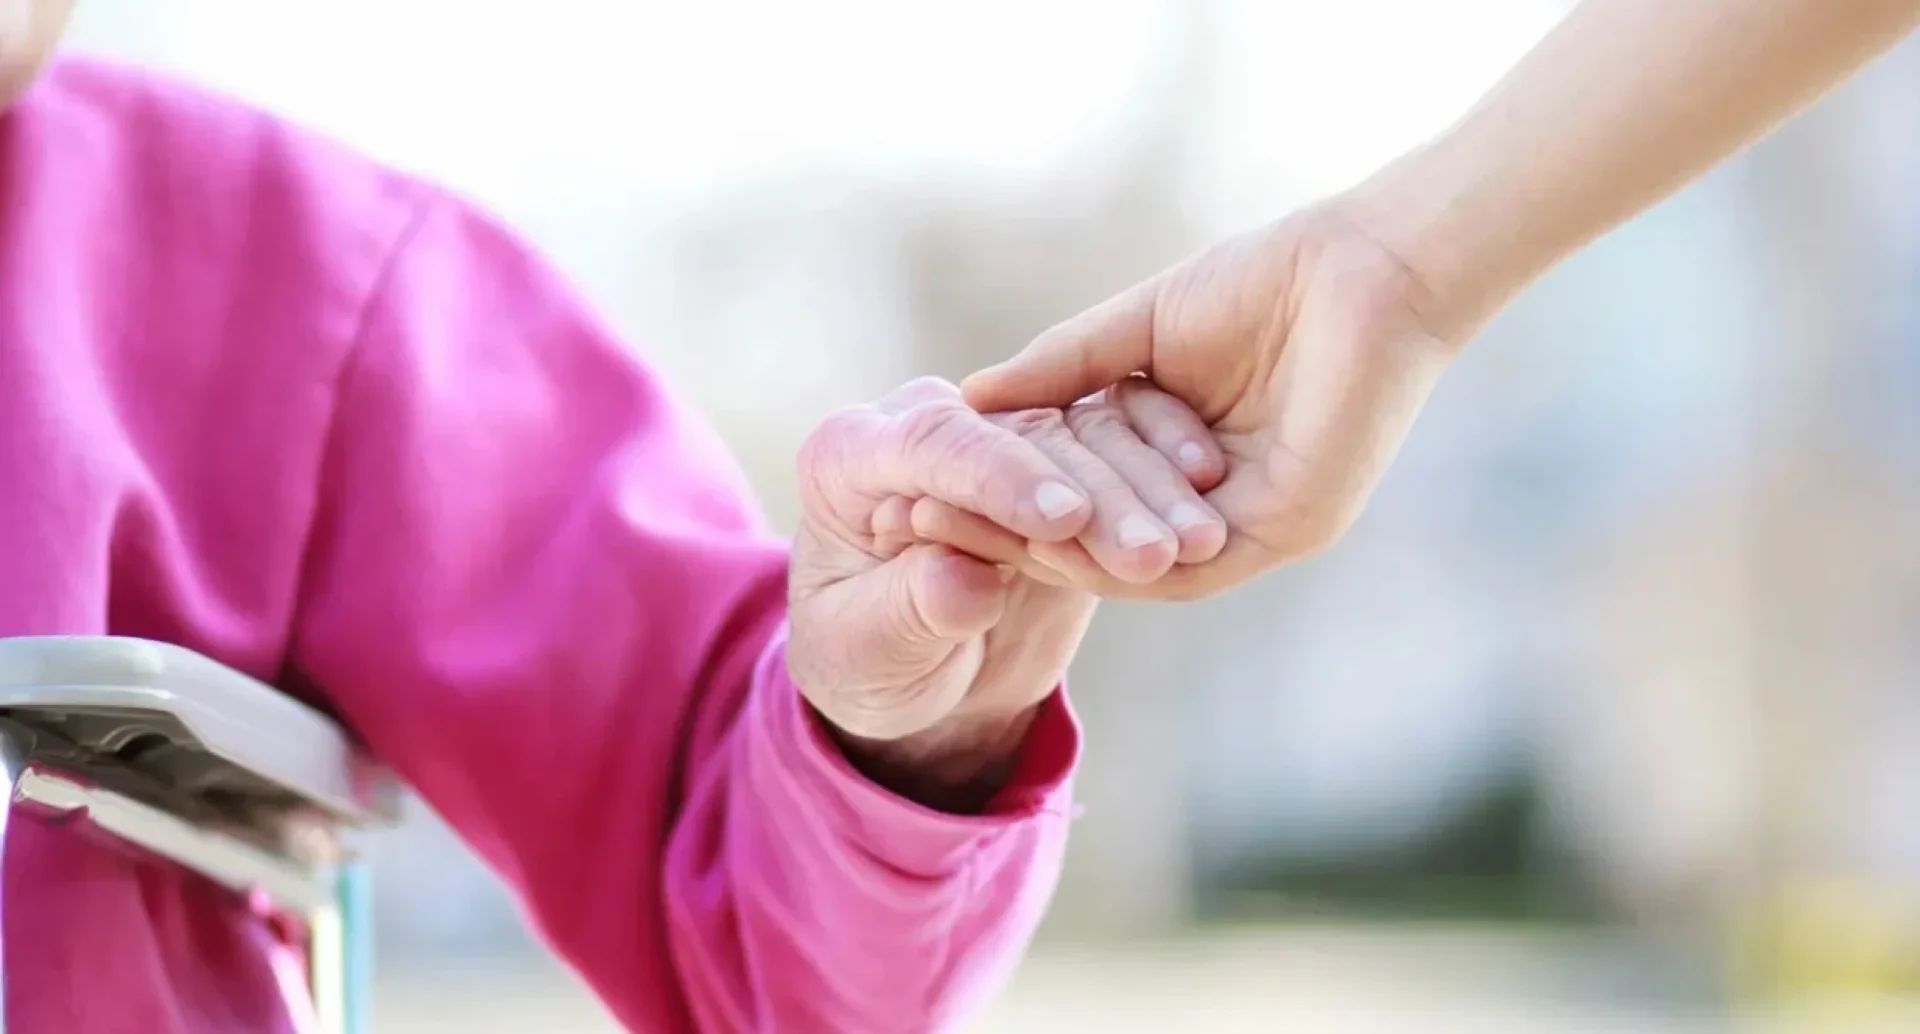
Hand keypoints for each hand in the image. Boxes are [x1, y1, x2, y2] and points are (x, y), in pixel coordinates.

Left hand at [786, 377, 1222, 809]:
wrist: (901, 674)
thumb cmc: (863, 662)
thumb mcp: (868, 651)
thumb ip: (910, 610)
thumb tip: (962, 583)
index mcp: (854, 453)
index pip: (935, 444)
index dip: (1003, 480)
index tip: (1064, 520)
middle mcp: (930, 427)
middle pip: (1025, 439)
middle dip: (1096, 494)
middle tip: (1156, 552)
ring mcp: (1002, 441)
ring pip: (1087, 442)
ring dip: (1148, 493)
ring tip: (1201, 547)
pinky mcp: (1061, 467)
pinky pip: (1122, 461)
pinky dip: (1167, 486)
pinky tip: (1210, 521)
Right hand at [959, 204, 1457, 599]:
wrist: (1362, 265)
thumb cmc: (1263, 283)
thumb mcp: (1133, 330)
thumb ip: (1061, 371)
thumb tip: (968, 401)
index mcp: (1181, 467)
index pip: (1081, 501)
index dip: (1006, 499)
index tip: (924, 494)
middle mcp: (1212, 510)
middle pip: (1099, 538)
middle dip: (1014, 534)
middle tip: (929, 528)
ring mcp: (1250, 527)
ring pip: (1136, 559)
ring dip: (1056, 547)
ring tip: (976, 530)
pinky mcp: (1284, 528)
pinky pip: (1188, 563)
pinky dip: (1116, 551)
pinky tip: (1054, 531)